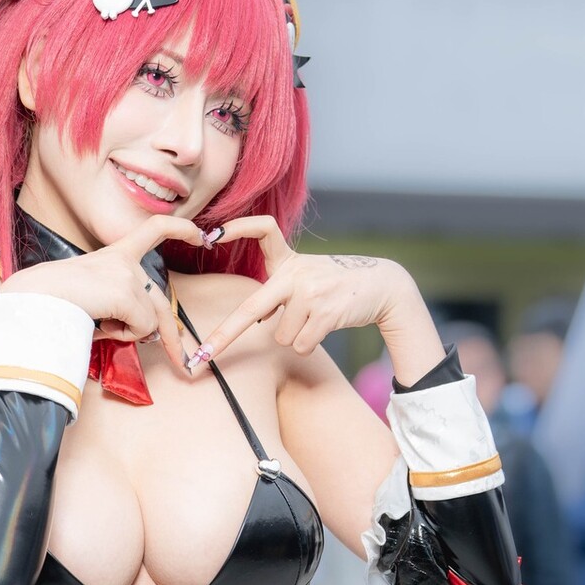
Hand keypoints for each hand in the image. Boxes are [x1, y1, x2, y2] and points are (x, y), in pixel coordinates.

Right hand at [4, 216, 204, 375]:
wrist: (32, 297)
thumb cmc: (52, 302)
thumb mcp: (92, 298)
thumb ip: (120, 307)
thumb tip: (149, 333)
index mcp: (113, 254)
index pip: (154, 229)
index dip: (180, 228)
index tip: (199, 233)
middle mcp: (125, 261)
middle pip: (161, 301)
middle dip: (172, 337)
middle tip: (181, 363)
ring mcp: (127, 276)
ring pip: (150, 320)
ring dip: (128, 334)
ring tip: (99, 326)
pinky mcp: (126, 293)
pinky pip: (141, 328)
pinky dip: (123, 335)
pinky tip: (99, 324)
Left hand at [182, 217, 428, 369]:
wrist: (382, 286)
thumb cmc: (337, 285)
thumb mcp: (307, 277)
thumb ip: (281, 292)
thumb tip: (260, 320)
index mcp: (289, 261)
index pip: (264, 230)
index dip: (239, 228)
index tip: (211, 235)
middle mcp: (297, 273)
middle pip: (251, 309)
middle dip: (223, 336)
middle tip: (202, 356)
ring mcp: (312, 293)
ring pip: (281, 336)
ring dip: (295, 336)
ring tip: (316, 319)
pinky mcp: (326, 314)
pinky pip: (300, 345)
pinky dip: (309, 344)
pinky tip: (325, 327)